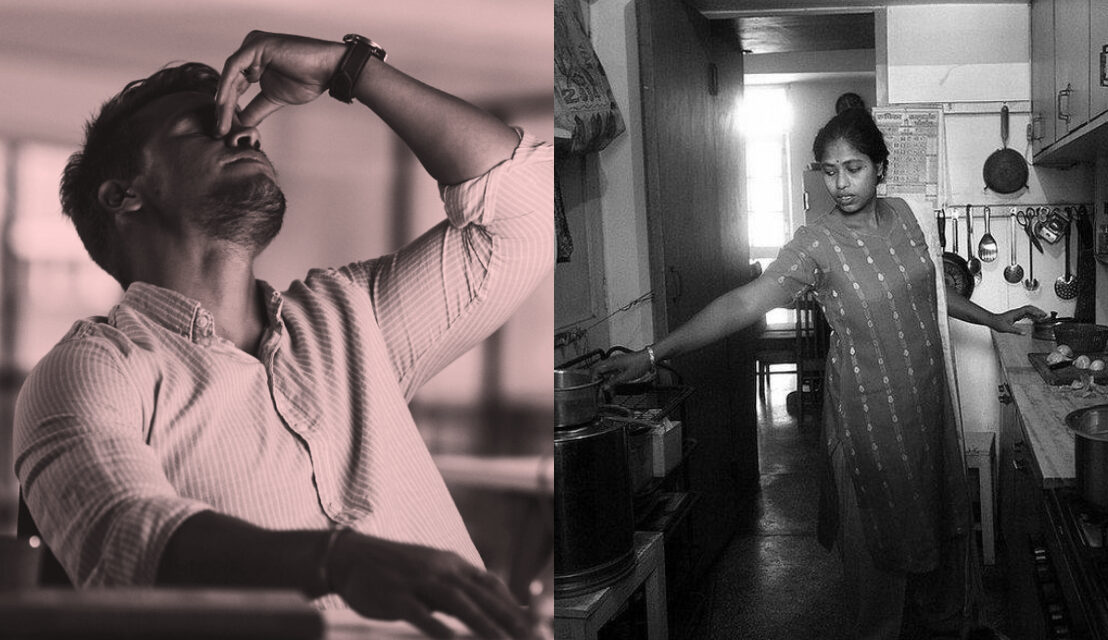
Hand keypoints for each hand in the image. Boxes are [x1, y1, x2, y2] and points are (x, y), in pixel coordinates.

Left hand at [214, 31, 346, 135]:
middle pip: (229, 82)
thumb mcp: (274, 99)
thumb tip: (240, 125)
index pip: (234, 86)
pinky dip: (227, 87)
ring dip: (223, 102)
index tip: (223, 130)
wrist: (327, 69)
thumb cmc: (308, 80)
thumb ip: (256, 110)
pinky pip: (234, 68)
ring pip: (229, 76)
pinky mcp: (255, 45)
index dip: (227, 108)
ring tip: (222, 124)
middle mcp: (250, 50)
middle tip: (219, 131)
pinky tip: (224, 105)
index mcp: (253, 61)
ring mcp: (251, 45)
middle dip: (223, 108)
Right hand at [328, 532, 533, 638]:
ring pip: (460, 605)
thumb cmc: (397, 569)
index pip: (492, 586)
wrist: (350, 556)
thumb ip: (462, 587)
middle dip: (512, 620)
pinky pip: (421, 615)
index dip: (516, 606)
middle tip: (535, 638)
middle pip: (484, 597)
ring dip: (486, 626)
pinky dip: (439, 628)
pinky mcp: (396, 597)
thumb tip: (492, 603)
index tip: (538, 626)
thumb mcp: (434, 572)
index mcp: (453, 564)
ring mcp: (419, 582)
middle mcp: (441, 570)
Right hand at [592, 350, 652, 392]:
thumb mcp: (626, 376)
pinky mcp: (620, 364)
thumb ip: (614, 381)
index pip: (596, 369)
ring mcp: (616, 362)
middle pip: (599, 370)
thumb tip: (605, 387)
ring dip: (605, 381)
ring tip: (607, 391)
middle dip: (598, 380)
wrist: (648, 357)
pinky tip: (613, 387)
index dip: (594, 378)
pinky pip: (612, 372)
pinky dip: (611, 379)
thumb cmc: (639, 364)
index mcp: (611, 363)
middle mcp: (612, 361)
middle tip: (599, 390)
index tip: (595, 386)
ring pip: (606, 372)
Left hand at [992, 304, 1046, 333]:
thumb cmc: (996, 323)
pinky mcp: (1015, 315)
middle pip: (1030, 308)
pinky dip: (1031, 316)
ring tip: (1042, 317)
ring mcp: (1016, 313)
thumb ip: (1015, 331)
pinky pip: (1025, 314)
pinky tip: (1034, 319)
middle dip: (1038, 311)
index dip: (1036, 311)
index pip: (1028, 309)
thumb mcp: (1006, 328)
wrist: (991, 320)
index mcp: (1015, 313)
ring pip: (1028, 310)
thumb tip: (1024, 333)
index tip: (1042, 315)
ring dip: (1035, 313)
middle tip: (1045, 315)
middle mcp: (1016, 312)